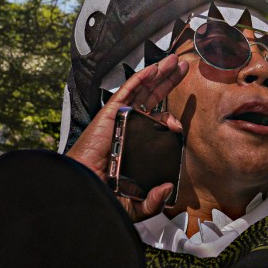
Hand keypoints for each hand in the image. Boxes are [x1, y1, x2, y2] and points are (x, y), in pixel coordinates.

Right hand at [67, 54, 186, 221]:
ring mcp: (120, 118)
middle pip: (151, 99)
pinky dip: (140, 78)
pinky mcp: (111, 113)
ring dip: (159, 74)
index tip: (179, 127)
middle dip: (167, 82)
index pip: (155, 123)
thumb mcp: (135, 205)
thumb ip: (153, 201)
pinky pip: (127, 91)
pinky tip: (154, 68)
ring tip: (174, 61)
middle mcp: (129, 128)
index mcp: (135, 144)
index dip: (170, 120)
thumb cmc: (103, 197)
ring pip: (142, 90)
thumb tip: (168, 189)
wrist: (86, 190)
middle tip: (182, 68)